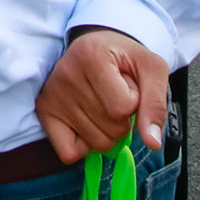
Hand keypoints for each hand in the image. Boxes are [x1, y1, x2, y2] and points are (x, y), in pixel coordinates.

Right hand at [36, 27, 169, 163]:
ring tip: (102, 104)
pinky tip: (88, 123)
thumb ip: (155, 104)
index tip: (127, 84)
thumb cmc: (124, 58)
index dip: (135, 102)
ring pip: (96, 143)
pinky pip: (69, 153)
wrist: (97, 45)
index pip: (123, 107)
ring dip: (107, 131)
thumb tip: (152, 142)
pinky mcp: (44, 111)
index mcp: (91, 56)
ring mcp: (52, 94)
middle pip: (111, 128)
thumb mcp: (151, 69)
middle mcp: (65, 74)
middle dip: (123, 119)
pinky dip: (85, 146)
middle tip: (114, 95)